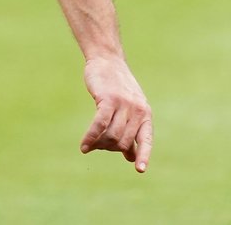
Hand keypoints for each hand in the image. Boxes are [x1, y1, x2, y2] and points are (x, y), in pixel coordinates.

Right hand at [80, 55, 152, 171]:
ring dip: (99, 145)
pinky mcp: (108, 99)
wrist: (106, 60)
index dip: (143, 155)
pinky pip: (99, 125)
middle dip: (109, 148)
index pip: (146, 139)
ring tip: (90, 145)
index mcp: (145, 113)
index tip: (139, 169)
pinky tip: (84, 146)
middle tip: (98, 146)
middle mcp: (137, 110)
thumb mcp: (129, 108)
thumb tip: (131, 158)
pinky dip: (91, 138)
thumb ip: (131, 131)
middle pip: (123, 141)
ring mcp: (124, 104)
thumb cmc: (117, 86)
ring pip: (111, 136)